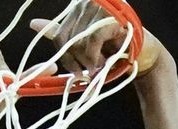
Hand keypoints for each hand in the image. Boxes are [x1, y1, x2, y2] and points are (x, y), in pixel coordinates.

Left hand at [30, 0, 163, 75]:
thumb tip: (33, 23)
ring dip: (87, 61)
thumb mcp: (84, 42)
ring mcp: (100, 7)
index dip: (65, 56)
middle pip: (67, 38)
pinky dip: (94, 57)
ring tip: (98, 66)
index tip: (75, 71)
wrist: (144, 53)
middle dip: (75, 61)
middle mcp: (88, 3)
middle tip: (87, 72)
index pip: (60, 33)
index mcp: (80, 6)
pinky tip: (102, 62)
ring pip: (78, 41)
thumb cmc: (114, 48)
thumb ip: (61, 32)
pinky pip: (91, 41)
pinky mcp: (111, 17)